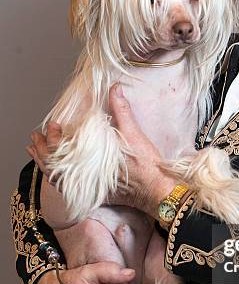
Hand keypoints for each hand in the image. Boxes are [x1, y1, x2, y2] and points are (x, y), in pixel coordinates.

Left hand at [26, 84, 177, 217]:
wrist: (156, 189)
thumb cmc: (146, 164)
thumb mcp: (134, 133)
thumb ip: (121, 111)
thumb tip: (114, 88)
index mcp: (89, 160)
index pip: (60, 149)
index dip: (53, 137)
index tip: (53, 126)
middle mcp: (84, 176)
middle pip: (52, 165)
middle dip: (41, 150)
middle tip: (35, 138)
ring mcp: (88, 188)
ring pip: (57, 178)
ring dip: (44, 164)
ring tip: (35, 153)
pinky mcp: (94, 195)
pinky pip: (68, 189)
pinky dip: (57, 179)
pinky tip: (53, 172)